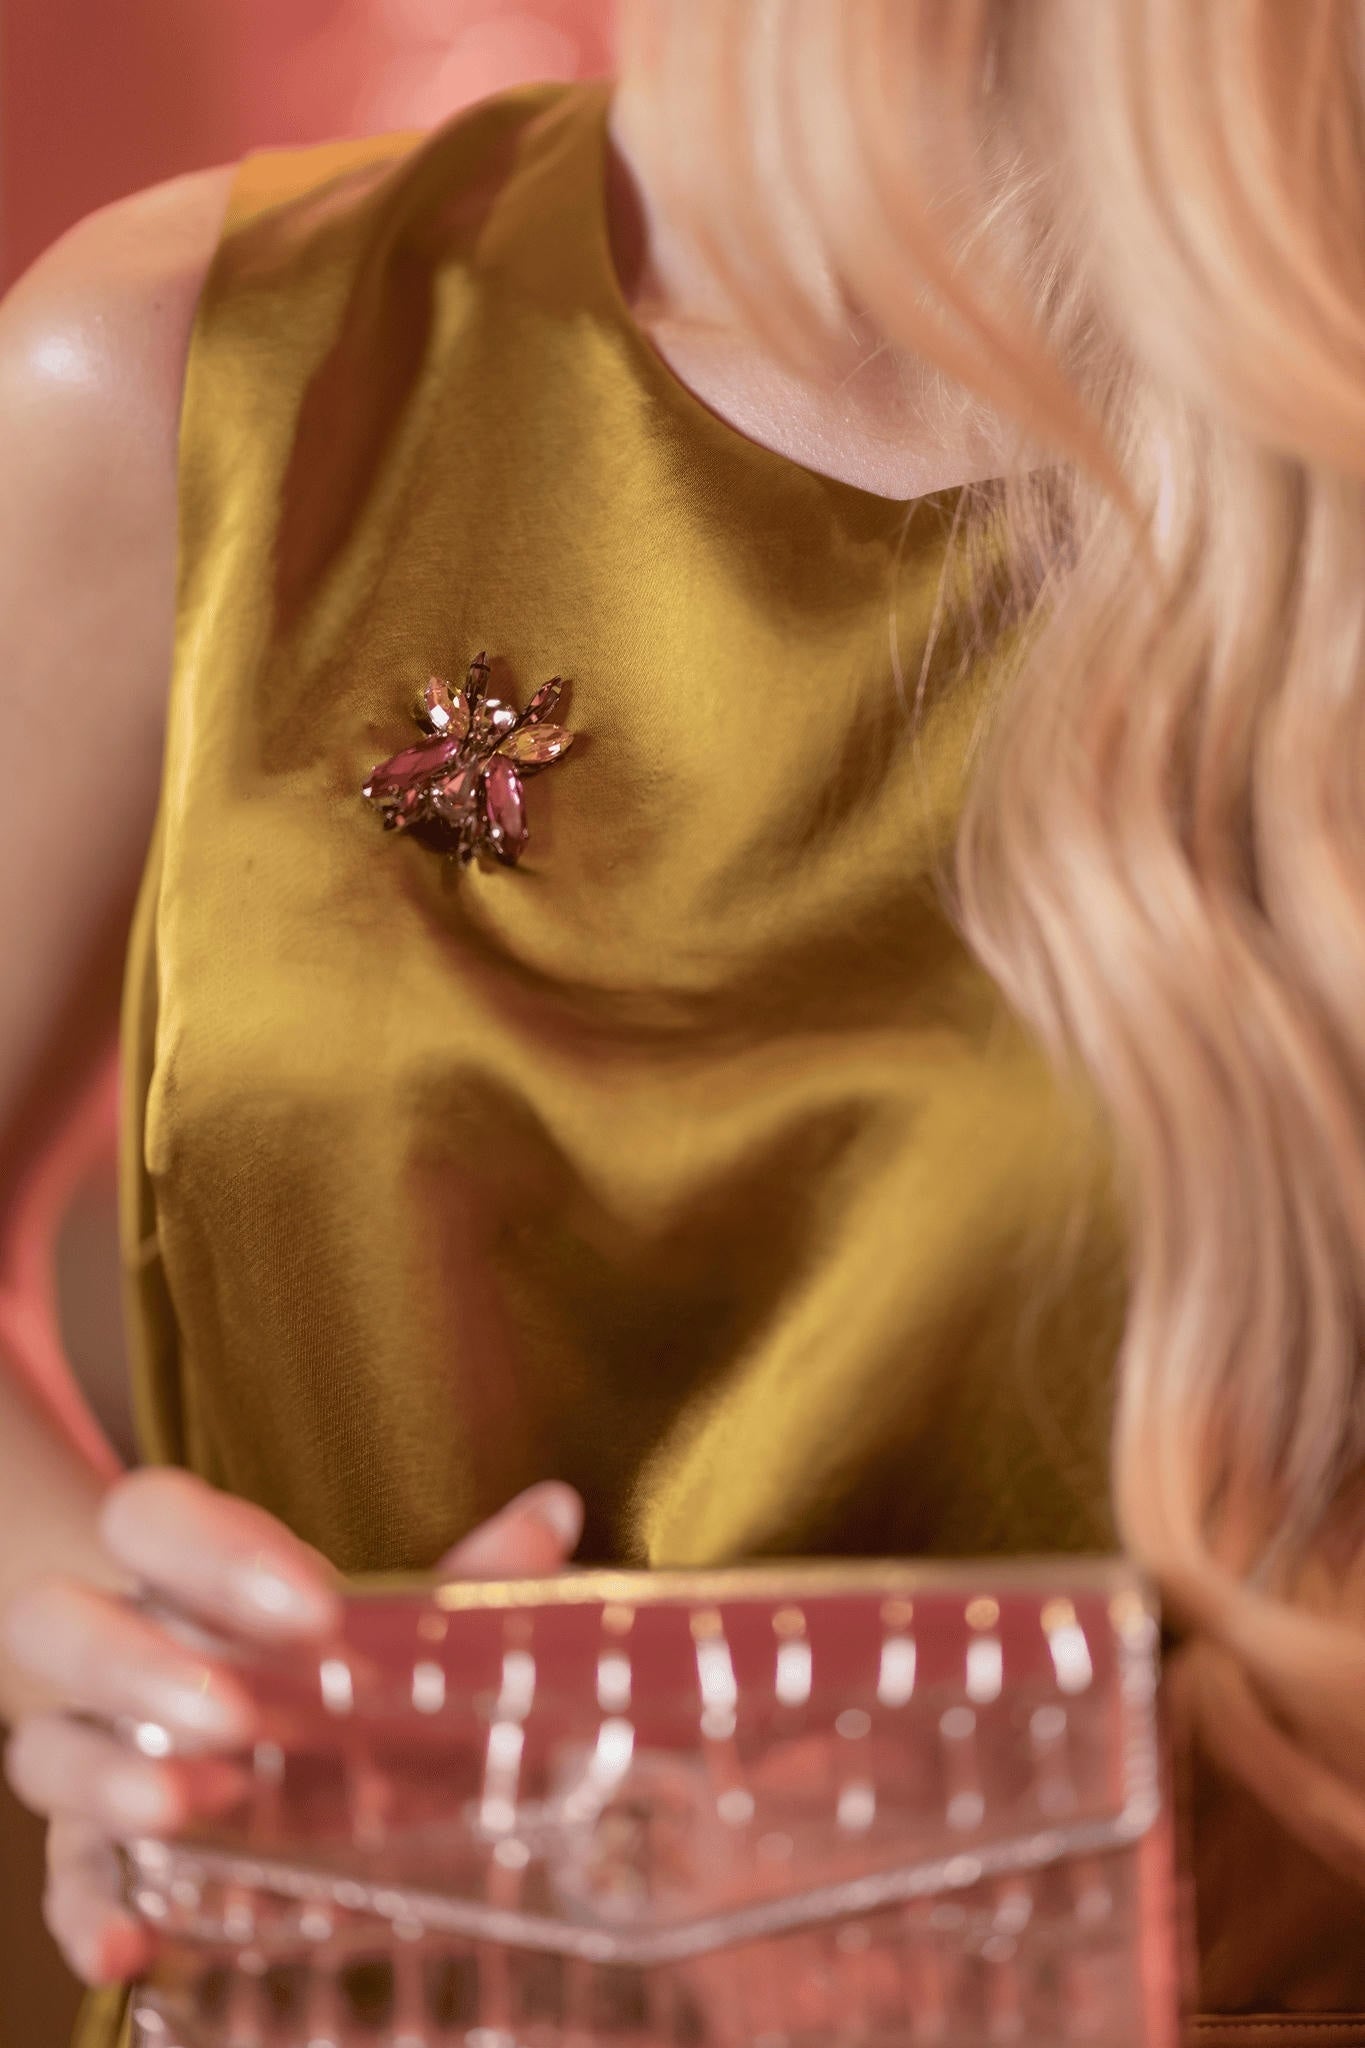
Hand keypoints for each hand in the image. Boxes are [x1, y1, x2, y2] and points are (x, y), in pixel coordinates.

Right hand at [1, 1468, 583, 1986]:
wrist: (271, 1759)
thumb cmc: (333, 1672)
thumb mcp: (398, 1629)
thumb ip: (466, 1574)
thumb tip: (554, 1511)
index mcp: (185, 1572)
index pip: (154, 1518)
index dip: (212, 1549)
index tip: (313, 1607)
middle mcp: (121, 1651)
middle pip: (59, 1622)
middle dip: (135, 1661)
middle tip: (232, 1713)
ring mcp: (96, 1757)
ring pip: (43, 1751)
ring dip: (107, 1779)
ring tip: (197, 1805)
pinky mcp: (92, 1859)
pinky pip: (62, 1883)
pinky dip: (87, 1912)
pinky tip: (133, 1939)